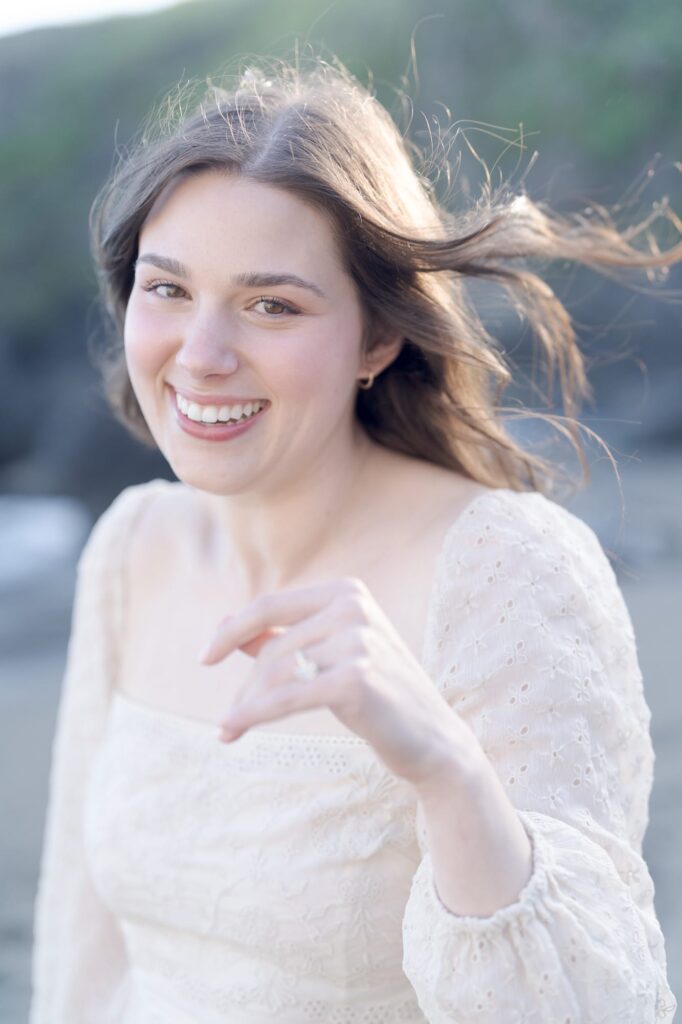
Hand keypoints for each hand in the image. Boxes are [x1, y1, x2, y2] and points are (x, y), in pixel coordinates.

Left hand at [198, 576, 483, 791]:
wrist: (432, 739)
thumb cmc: (378, 696)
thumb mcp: (331, 656)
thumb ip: (283, 636)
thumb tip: (224, 623)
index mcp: (346, 591)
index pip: (271, 606)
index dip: (232, 631)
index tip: (205, 658)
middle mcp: (353, 607)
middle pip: (273, 647)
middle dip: (246, 686)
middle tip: (230, 718)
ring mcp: (357, 640)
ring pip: (275, 673)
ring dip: (245, 705)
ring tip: (229, 730)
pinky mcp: (355, 679)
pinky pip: (286, 698)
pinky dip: (252, 716)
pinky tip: (232, 732)